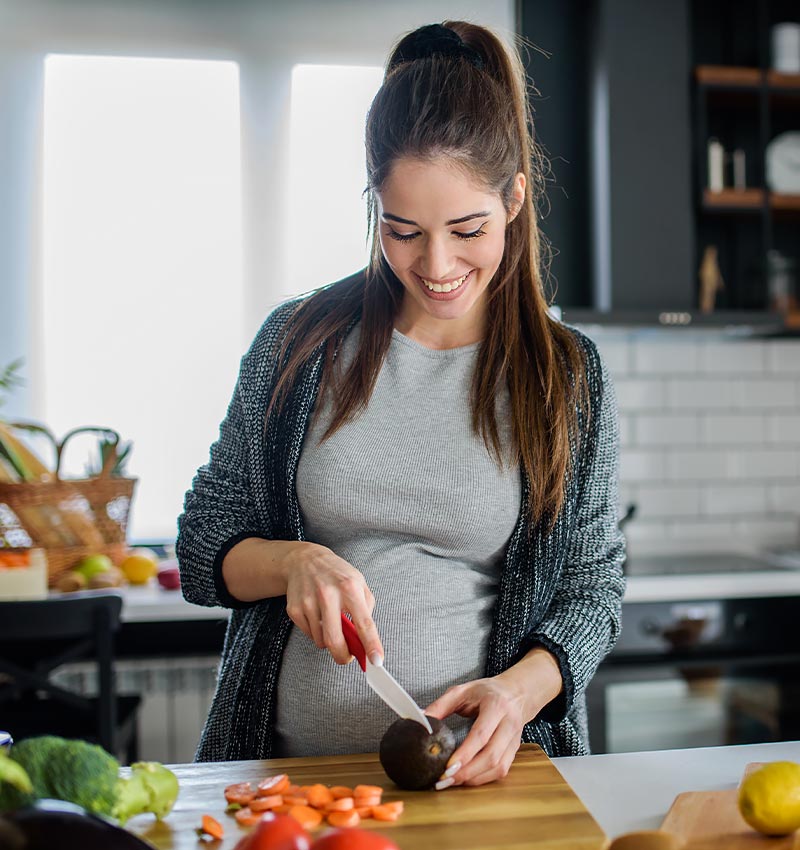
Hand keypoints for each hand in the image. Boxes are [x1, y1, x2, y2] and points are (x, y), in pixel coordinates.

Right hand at [283, 543, 383, 665]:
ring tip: (330, 620)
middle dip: (343, 656)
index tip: (376, 662)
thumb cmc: (337, 574)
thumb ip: (366, 609)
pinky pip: (309, 635)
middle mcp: (328, 594)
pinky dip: (316, 632)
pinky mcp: (294, 609)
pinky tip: (317, 615)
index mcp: (350, 588)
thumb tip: (365, 639)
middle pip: (335, 641)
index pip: (364, 623)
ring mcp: (309, 602)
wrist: (305, 560)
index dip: (371, 644)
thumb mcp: (359, 582)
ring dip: (329, 639)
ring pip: (321, 641)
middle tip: (348, 657)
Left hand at [424, 647, 562, 787]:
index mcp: (496, 706)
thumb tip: (421, 719)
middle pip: (492, 756)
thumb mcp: (462, 691)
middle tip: (445, 779)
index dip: (465, 753)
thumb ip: (441, 705)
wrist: (515, 693)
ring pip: (498, 767)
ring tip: (452, 782)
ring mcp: (514, 739)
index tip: (447, 767)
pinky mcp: (514, 750)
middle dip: (467, 772)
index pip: (481, 734)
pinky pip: (501, 771)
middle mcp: (509, 724)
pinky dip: (483, 779)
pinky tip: (467, 779)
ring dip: (474, 778)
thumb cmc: (486, 692)